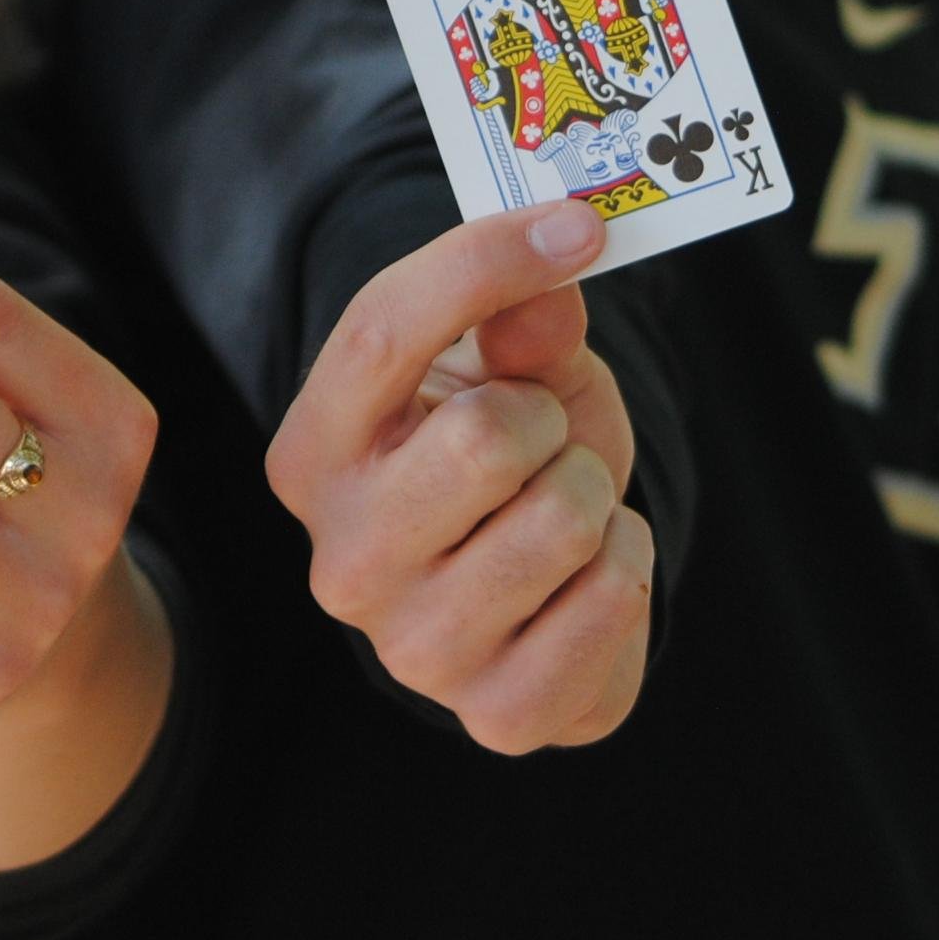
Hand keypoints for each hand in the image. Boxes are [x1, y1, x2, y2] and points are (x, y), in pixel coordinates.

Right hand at [264, 198, 653, 755]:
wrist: (525, 590)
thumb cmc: (499, 453)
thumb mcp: (505, 366)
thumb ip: (520, 315)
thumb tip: (555, 276)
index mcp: (312, 455)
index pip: (382, 330)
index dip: (488, 262)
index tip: (575, 227)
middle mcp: (340, 557)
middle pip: (485, 437)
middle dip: (549, 420)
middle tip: (543, 440)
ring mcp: (411, 646)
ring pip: (561, 521)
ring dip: (594, 497)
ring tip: (563, 507)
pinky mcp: (495, 712)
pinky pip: (608, 605)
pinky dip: (626, 569)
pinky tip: (587, 574)